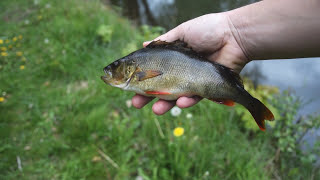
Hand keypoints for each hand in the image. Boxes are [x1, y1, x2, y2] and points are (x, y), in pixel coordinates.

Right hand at [132, 13, 248, 114]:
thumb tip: (143, 44)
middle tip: (136, 104)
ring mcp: (194, 81)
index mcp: (174, 59)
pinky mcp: (208, 88)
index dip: (142, 80)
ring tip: (157, 110)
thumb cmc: (208, 30)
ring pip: (177, 97)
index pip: (154, 72)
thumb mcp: (181, 33)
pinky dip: (188, 101)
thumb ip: (163, 41)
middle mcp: (182, 71)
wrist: (234, 36)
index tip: (130, 87)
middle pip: (162, 88)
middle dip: (148, 97)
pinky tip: (181, 102)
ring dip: (165, 105)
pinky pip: (196, 98)